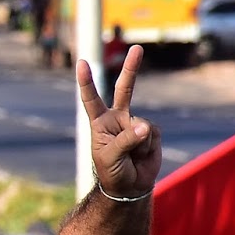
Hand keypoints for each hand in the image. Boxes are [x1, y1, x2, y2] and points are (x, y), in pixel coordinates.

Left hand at [77, 45, 160, 198]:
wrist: (130, 186)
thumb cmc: (112, 171)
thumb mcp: (110, 157)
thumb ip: (125, 140)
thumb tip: (145, 127)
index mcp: (100, 122)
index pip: (91, 98)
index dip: (87, 81)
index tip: (81, 62)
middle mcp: (117, 118)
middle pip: (125, 89)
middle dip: (131, 68)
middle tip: (137, 48)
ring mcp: (135, 124)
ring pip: (141, 126)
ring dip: (138, 144)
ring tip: (131, 157)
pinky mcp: (152, 133)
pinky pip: (153, 135)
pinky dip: (149, 147)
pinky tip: (142, 155)